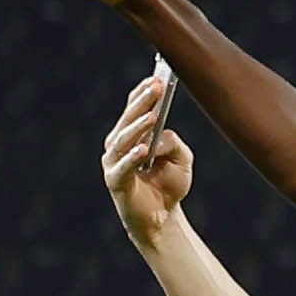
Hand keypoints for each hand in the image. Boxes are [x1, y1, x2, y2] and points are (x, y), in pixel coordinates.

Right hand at [100, 73, 191, 238]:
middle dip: (143, 102)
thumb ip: (174, 143)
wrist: (162, 217)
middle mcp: (118, 145)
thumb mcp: (182, 158)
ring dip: (138, 127)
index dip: (144, 93)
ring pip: (123, 140)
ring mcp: (113, 162)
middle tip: (157, 87)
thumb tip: (162, 134)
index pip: (134, 109)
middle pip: (128, 120)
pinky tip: (144, 149)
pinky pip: (122, 167)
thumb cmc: (169, 183)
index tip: (157, 78)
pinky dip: (132, 157)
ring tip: (153, 115)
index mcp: (132, 135)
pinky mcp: (115, 181)